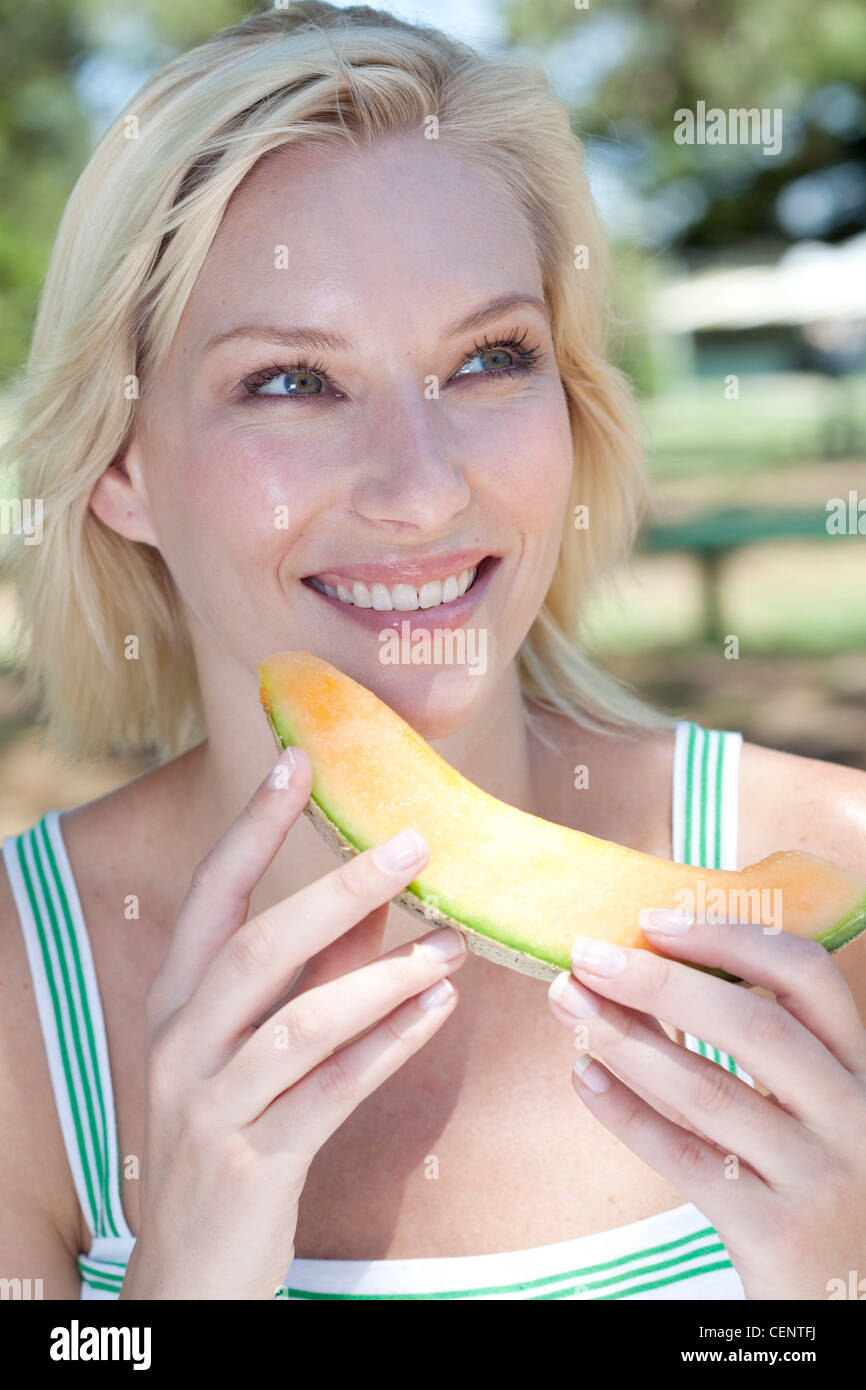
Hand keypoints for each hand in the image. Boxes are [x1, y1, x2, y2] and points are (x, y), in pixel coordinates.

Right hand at [121, 745, 466, 1299]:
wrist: (189, 1272)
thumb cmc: (234, 1134)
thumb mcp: (256, 1047)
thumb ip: (312, 974)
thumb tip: (378, 893)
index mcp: (176, 1002)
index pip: (211, 895)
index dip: (253, 825)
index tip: (297, 759)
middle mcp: (180, 1044)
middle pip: (256, 946)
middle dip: (337, 888)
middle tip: (413, 844)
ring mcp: (209, 1106)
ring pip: (300, 1022)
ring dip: (384, 975)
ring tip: (453, 943)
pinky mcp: (251, 1164)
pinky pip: (328, 1095)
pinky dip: (386, 1048)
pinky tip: (437, 1013)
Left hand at [546, 909, 865, 1299]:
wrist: (854, 1302)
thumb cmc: (817, 1184)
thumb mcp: (813, 1107)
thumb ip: (758, 1046)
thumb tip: (649, 963)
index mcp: (861, 1069)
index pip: (808, 977)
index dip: (729, 939)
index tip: (653, 918)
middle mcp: (853, 1117)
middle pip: (754, 1025)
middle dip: (660, 980)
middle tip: (587, 954)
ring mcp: (820, 1177)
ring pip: (710, 1093)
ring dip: (627, 1038)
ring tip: (568, 1003)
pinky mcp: (777, 1234)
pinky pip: (688, 1162)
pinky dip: (627, 1114)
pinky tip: (582, 1076)